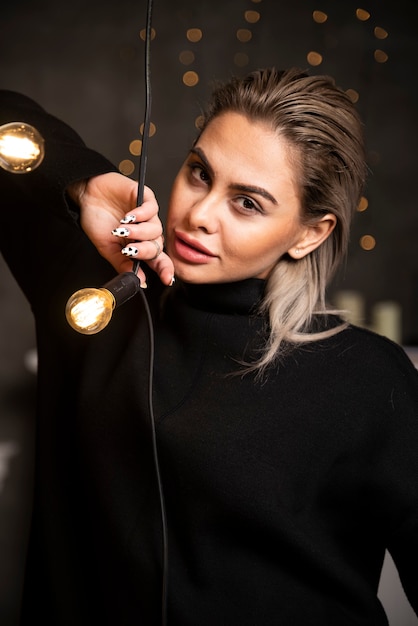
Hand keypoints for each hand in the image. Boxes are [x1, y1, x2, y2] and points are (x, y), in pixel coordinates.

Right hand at [69, 172, 174, 286]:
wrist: (86, 197)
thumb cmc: (96, 220)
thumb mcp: (107, 248)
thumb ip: (123, 265)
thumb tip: (139, 281)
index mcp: (139, 246)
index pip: (158, 260)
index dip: (165, 270)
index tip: (167, 279)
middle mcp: (146, 233)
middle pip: (158, 246)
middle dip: (145, 251)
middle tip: (130, 250)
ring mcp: (147, 216)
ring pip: (156, 229)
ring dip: (139, 232)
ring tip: (122, 230)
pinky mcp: (145, 198)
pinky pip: (152, 209)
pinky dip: (141, 214)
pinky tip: (129, 216)